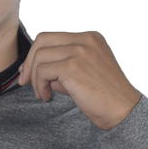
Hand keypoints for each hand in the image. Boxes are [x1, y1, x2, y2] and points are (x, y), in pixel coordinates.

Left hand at [16, 31, 141, 129]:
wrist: (123, 111)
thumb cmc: (105, 98)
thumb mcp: (84, 75)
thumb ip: (63, 68)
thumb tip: (38, 72)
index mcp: (90, 38)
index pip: (53, 37)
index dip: (36, 54)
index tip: (30, 73)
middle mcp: (85, 39)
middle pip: (42, 40)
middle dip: (29, 62)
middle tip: (25, 82)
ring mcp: (80, 51)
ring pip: (40, 56)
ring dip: (34, 77)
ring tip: (42, 94)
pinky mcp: (73, 66)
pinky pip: (43, 70)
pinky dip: (39, 85)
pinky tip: (46, 96)